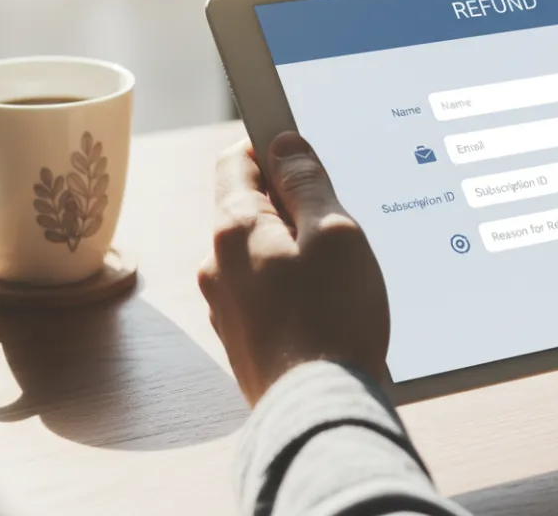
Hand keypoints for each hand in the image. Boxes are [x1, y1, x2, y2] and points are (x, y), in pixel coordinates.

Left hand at [199, 132, 389, 405]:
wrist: (322, 411)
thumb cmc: (333, 319)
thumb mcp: (335, 233)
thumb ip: (308, 183)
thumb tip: (285, 145)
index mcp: (234, 230)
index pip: (236, 161)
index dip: (271, 146)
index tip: (302, 150)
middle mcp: (218, 266)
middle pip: (251, 208)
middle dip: (293, 205)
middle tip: (338, 222)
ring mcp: (227, 306)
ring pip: (262, 253)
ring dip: (297, 250)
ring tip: (340, 275)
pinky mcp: (244, 339)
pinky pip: (268, 292)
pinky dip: (295, 288)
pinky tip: (328, 308)